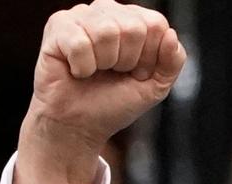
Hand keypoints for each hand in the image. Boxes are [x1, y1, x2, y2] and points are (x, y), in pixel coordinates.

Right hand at [14, 0, 185, 183]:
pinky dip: (82, 67)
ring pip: (106, 32)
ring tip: (96, 70)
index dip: (149, 57)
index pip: (156, 24)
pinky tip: (77, 70)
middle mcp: (109, 11)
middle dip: (127, 61)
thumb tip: (171, 35)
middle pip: (133, 27)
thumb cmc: (115, 103)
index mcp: (135, 20)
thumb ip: (173, 62)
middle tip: (114, 73)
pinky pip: (80, 43)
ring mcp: (82, 15)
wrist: (81, 124)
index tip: (136, 72)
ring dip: (104, 63)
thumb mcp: (155, 86)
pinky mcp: (58, 26)